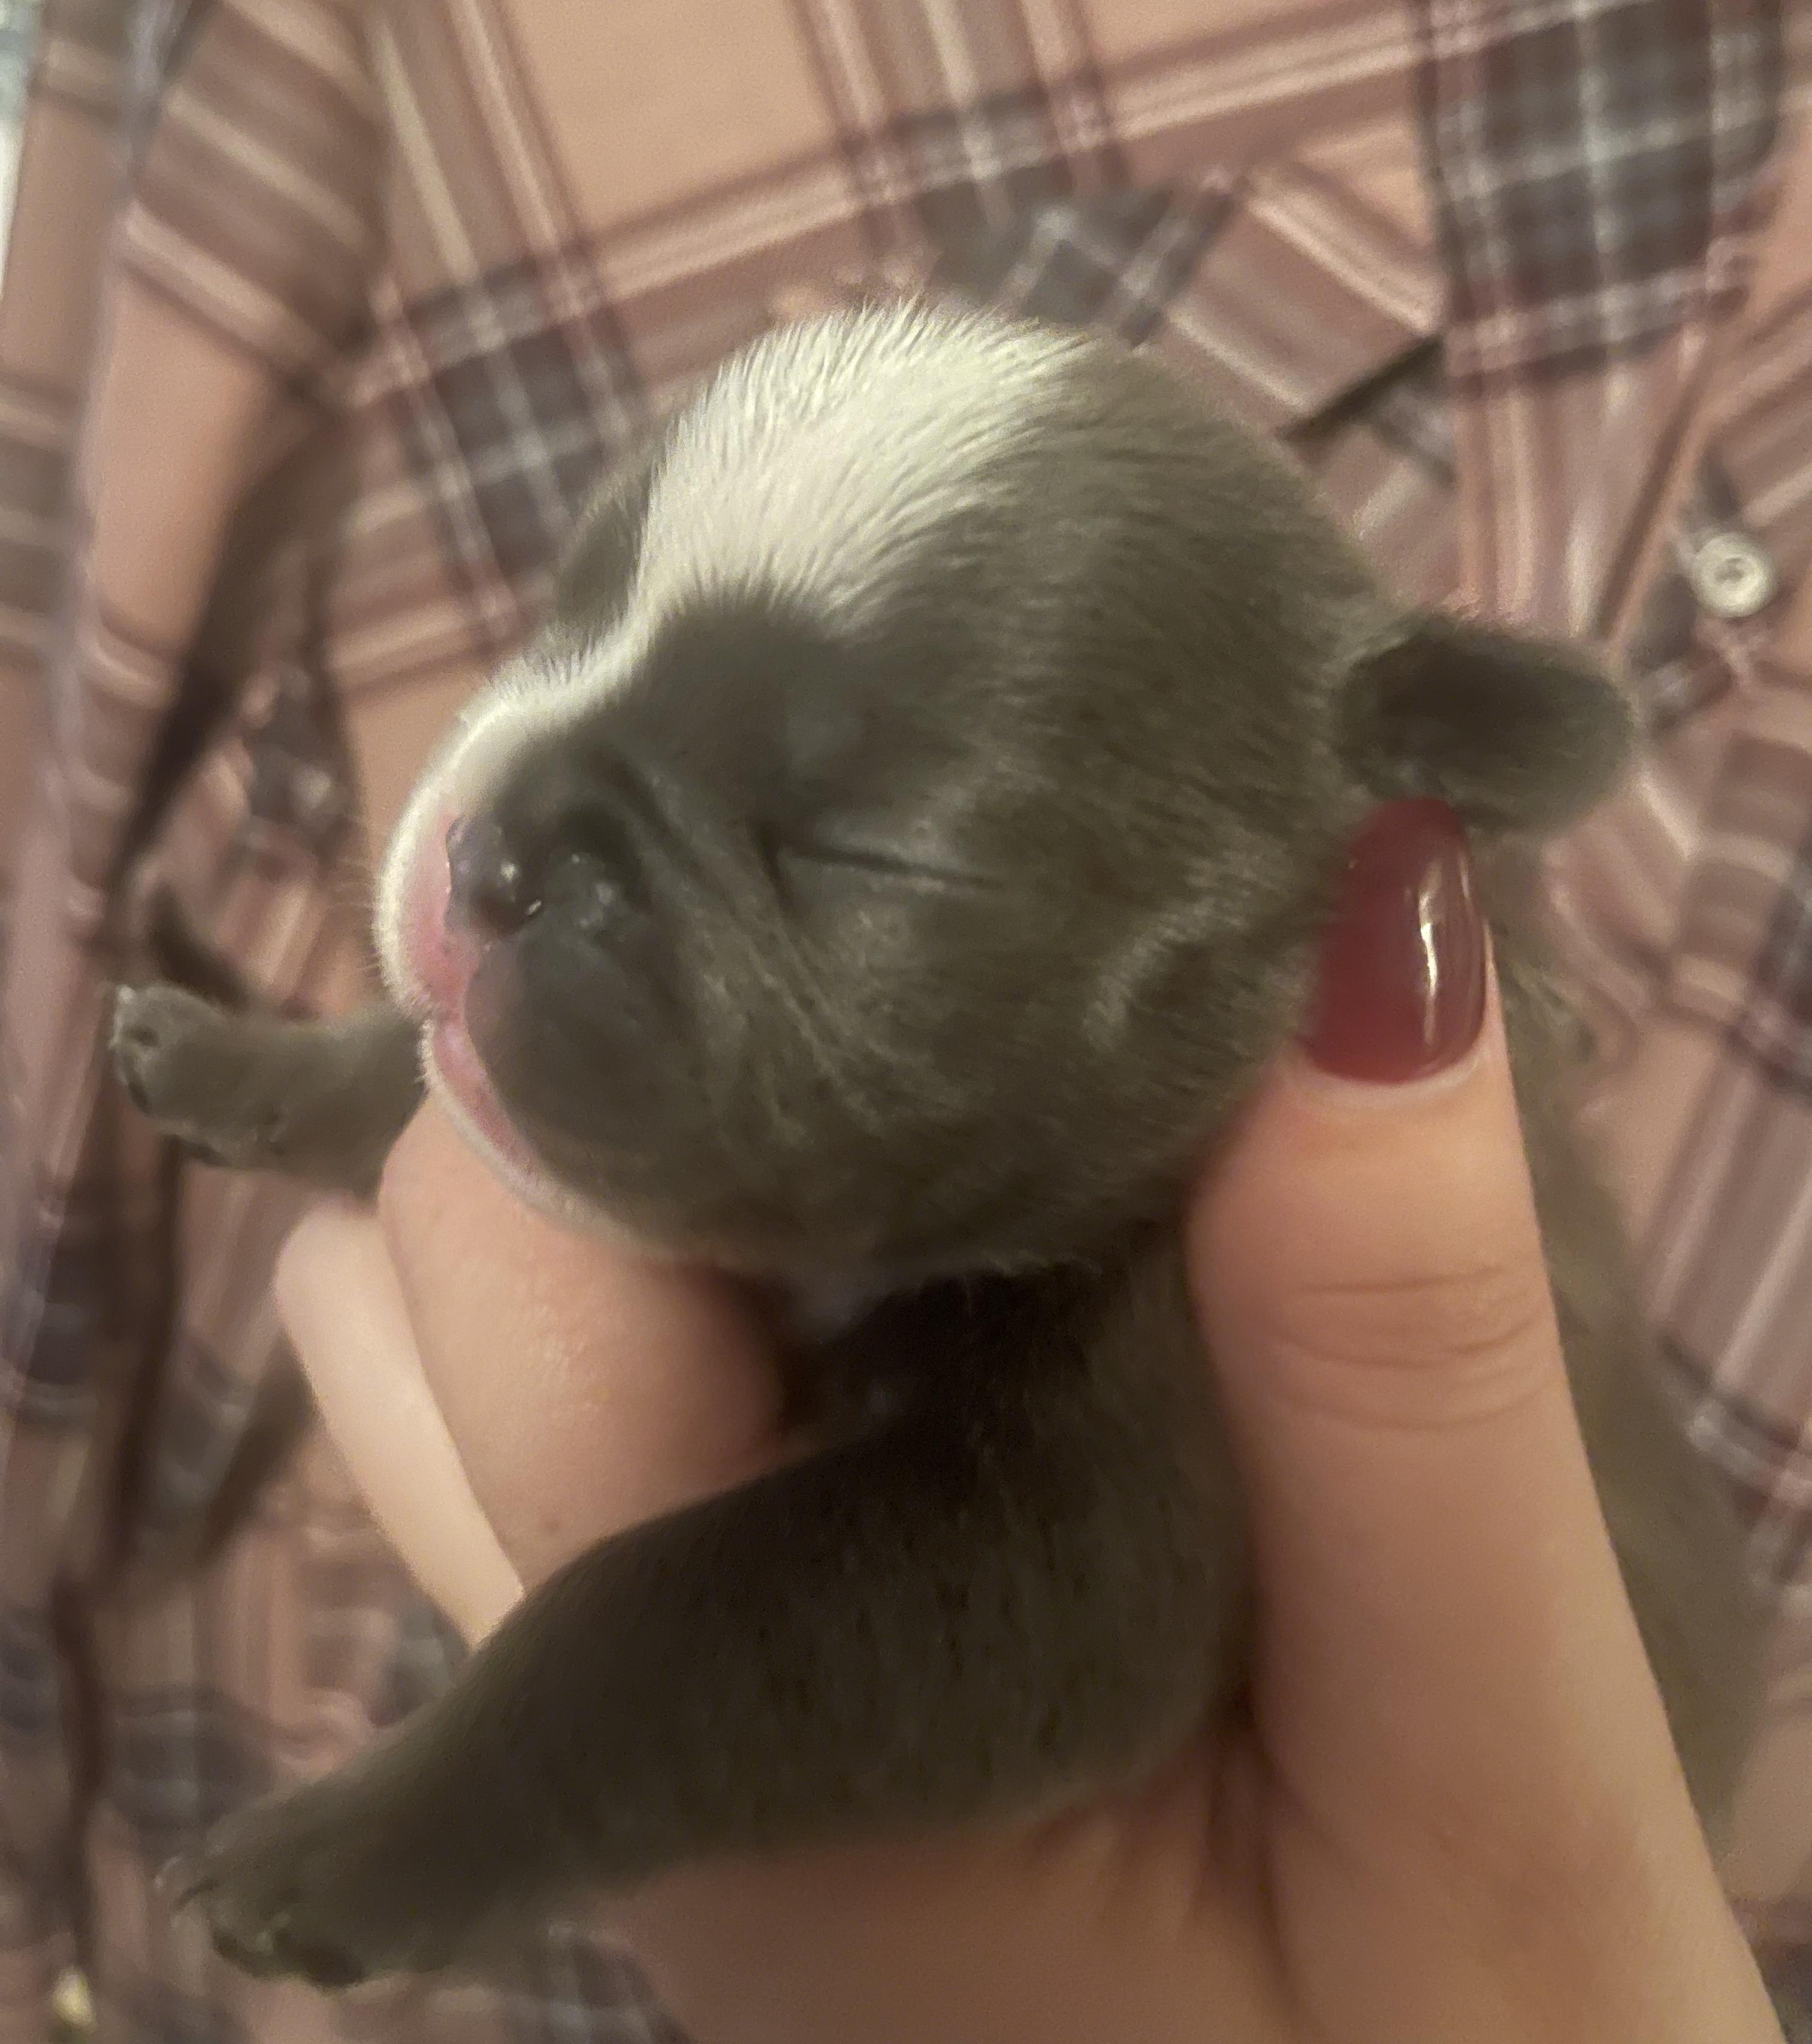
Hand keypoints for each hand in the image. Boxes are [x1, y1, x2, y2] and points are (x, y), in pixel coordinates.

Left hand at [276, 812, 1782, 2043]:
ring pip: (536, 1314)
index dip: (616, 993)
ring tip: (932, 982)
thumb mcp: (1492, 1787)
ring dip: (683, 1129)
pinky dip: (770, 1227)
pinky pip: (676, 1384)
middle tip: (890, 852)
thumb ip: (1405, 1384)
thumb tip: (1363, 919)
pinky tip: (974, 1158)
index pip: (499, 1241)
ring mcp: (699, 1678)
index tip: (833, 798)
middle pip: (457, 1255)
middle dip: (619, 1029)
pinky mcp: (804, 1663)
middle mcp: (634, 1686)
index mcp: (734, 1719)